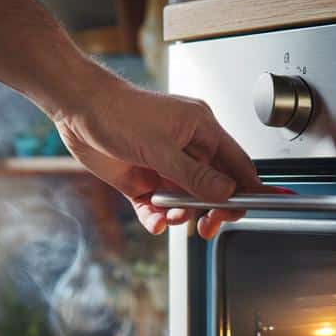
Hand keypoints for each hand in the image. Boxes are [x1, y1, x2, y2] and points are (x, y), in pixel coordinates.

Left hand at [53, 75, 257, 239]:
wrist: (77, 109)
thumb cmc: (117, 111)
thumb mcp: (160, 146)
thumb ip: (194, 174)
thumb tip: (226, 193)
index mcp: (201, 131)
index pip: (237, 164)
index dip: (249, 188)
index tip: (258, 207)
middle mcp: (186, 149)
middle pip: (215, 188)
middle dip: (214, 209)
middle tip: (209, 226)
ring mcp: (165, 166)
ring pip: (187, 202)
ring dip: (183, 216)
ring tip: (172, 217)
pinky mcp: (143, 181)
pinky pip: (159, 208)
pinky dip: (158, 218)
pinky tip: (155, 220)